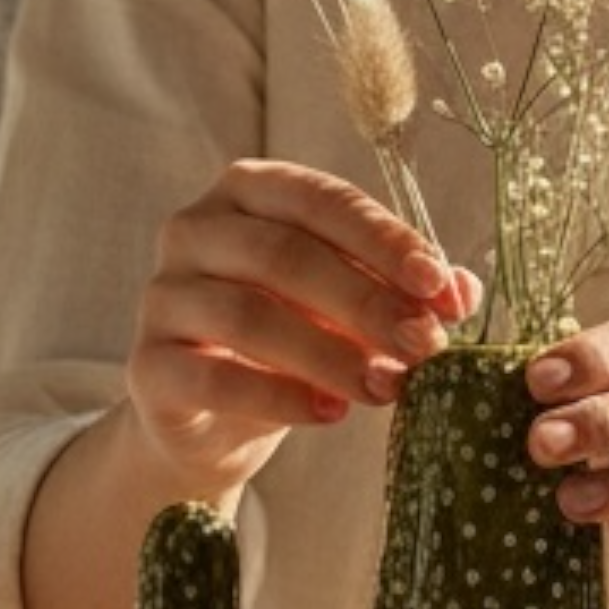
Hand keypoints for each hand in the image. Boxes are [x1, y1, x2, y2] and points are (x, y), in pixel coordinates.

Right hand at [126, 159, 477, 503]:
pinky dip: (281, 397)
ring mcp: (163, 296)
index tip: (439, 285)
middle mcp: (193, 229)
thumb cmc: (290, 340)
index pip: (322, 200)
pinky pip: (214, 377)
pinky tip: (332, 414)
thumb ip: (401, 291)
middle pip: (286, 255)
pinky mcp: (147, 365)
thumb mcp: (350, 308)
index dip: (385, 241)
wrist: (212, 418)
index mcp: (247, 191)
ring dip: (330, 354)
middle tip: (424, 345)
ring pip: (249, 315)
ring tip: (388, 388)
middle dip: (366, 302)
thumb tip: (461, 290)